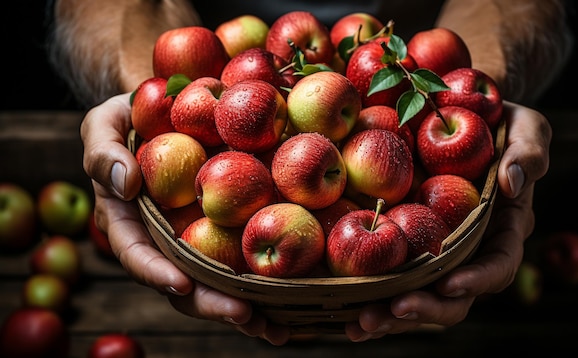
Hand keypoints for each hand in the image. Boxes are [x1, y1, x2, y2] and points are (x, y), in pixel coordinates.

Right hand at [80, 93, 290, 344]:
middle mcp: (166, 239)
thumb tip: (125, 183)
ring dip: (247, 309)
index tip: (181, 285)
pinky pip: (246, 257)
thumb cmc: (132, 118)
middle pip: (185, 282)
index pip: (137, 254)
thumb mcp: (104, 124)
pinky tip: (296, 299)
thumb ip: (103, 152)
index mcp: (130, 221)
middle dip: (213, 304)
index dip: (155, 273)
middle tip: (245, 315)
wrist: (172, 108)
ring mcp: (199, 237)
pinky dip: (267, 282)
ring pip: (219, 282)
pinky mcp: (230, 228)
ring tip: (277, 327)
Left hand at [345, 101, 551, 341]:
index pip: (497, 266)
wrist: (459, 115)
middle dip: (423, 310)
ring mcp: (434, 251)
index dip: (476, 281)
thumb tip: (512, 184)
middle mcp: (468, 250)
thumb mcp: (525, 128)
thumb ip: (528, 153)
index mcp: (502, 230)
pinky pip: (388, 275)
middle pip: (452, 297)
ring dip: (390, 315)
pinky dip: (368, 296)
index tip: (448, 286)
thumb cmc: (499, 124)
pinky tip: (342, 313)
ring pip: (417, 296)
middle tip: (388, 312)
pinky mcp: (404, 244)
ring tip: (359, 325)